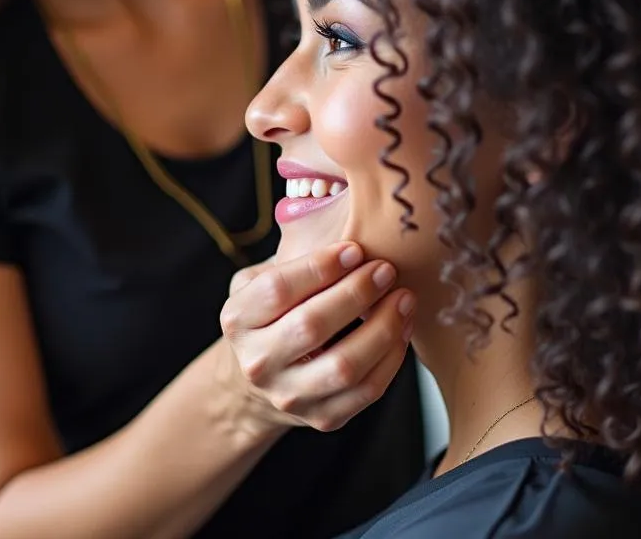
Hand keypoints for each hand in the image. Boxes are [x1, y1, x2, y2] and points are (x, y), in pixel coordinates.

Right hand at [219, 243, 415, 433]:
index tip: (355, 249)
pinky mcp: (321, 418)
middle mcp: (257, 361)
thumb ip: (292, 256)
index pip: (277, 289)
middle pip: (311, 326)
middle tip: (386, 270)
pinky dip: (391, 359)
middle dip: (356, 294)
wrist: (262, 378)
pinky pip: (365, 392)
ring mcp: (288, 396)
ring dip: (382, 329)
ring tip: (403, 298)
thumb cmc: (273, 313)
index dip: (320, 267)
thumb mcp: (261, 280)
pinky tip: (402, 329)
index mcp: (237, 319)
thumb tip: (346, 222)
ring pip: (343, 366)